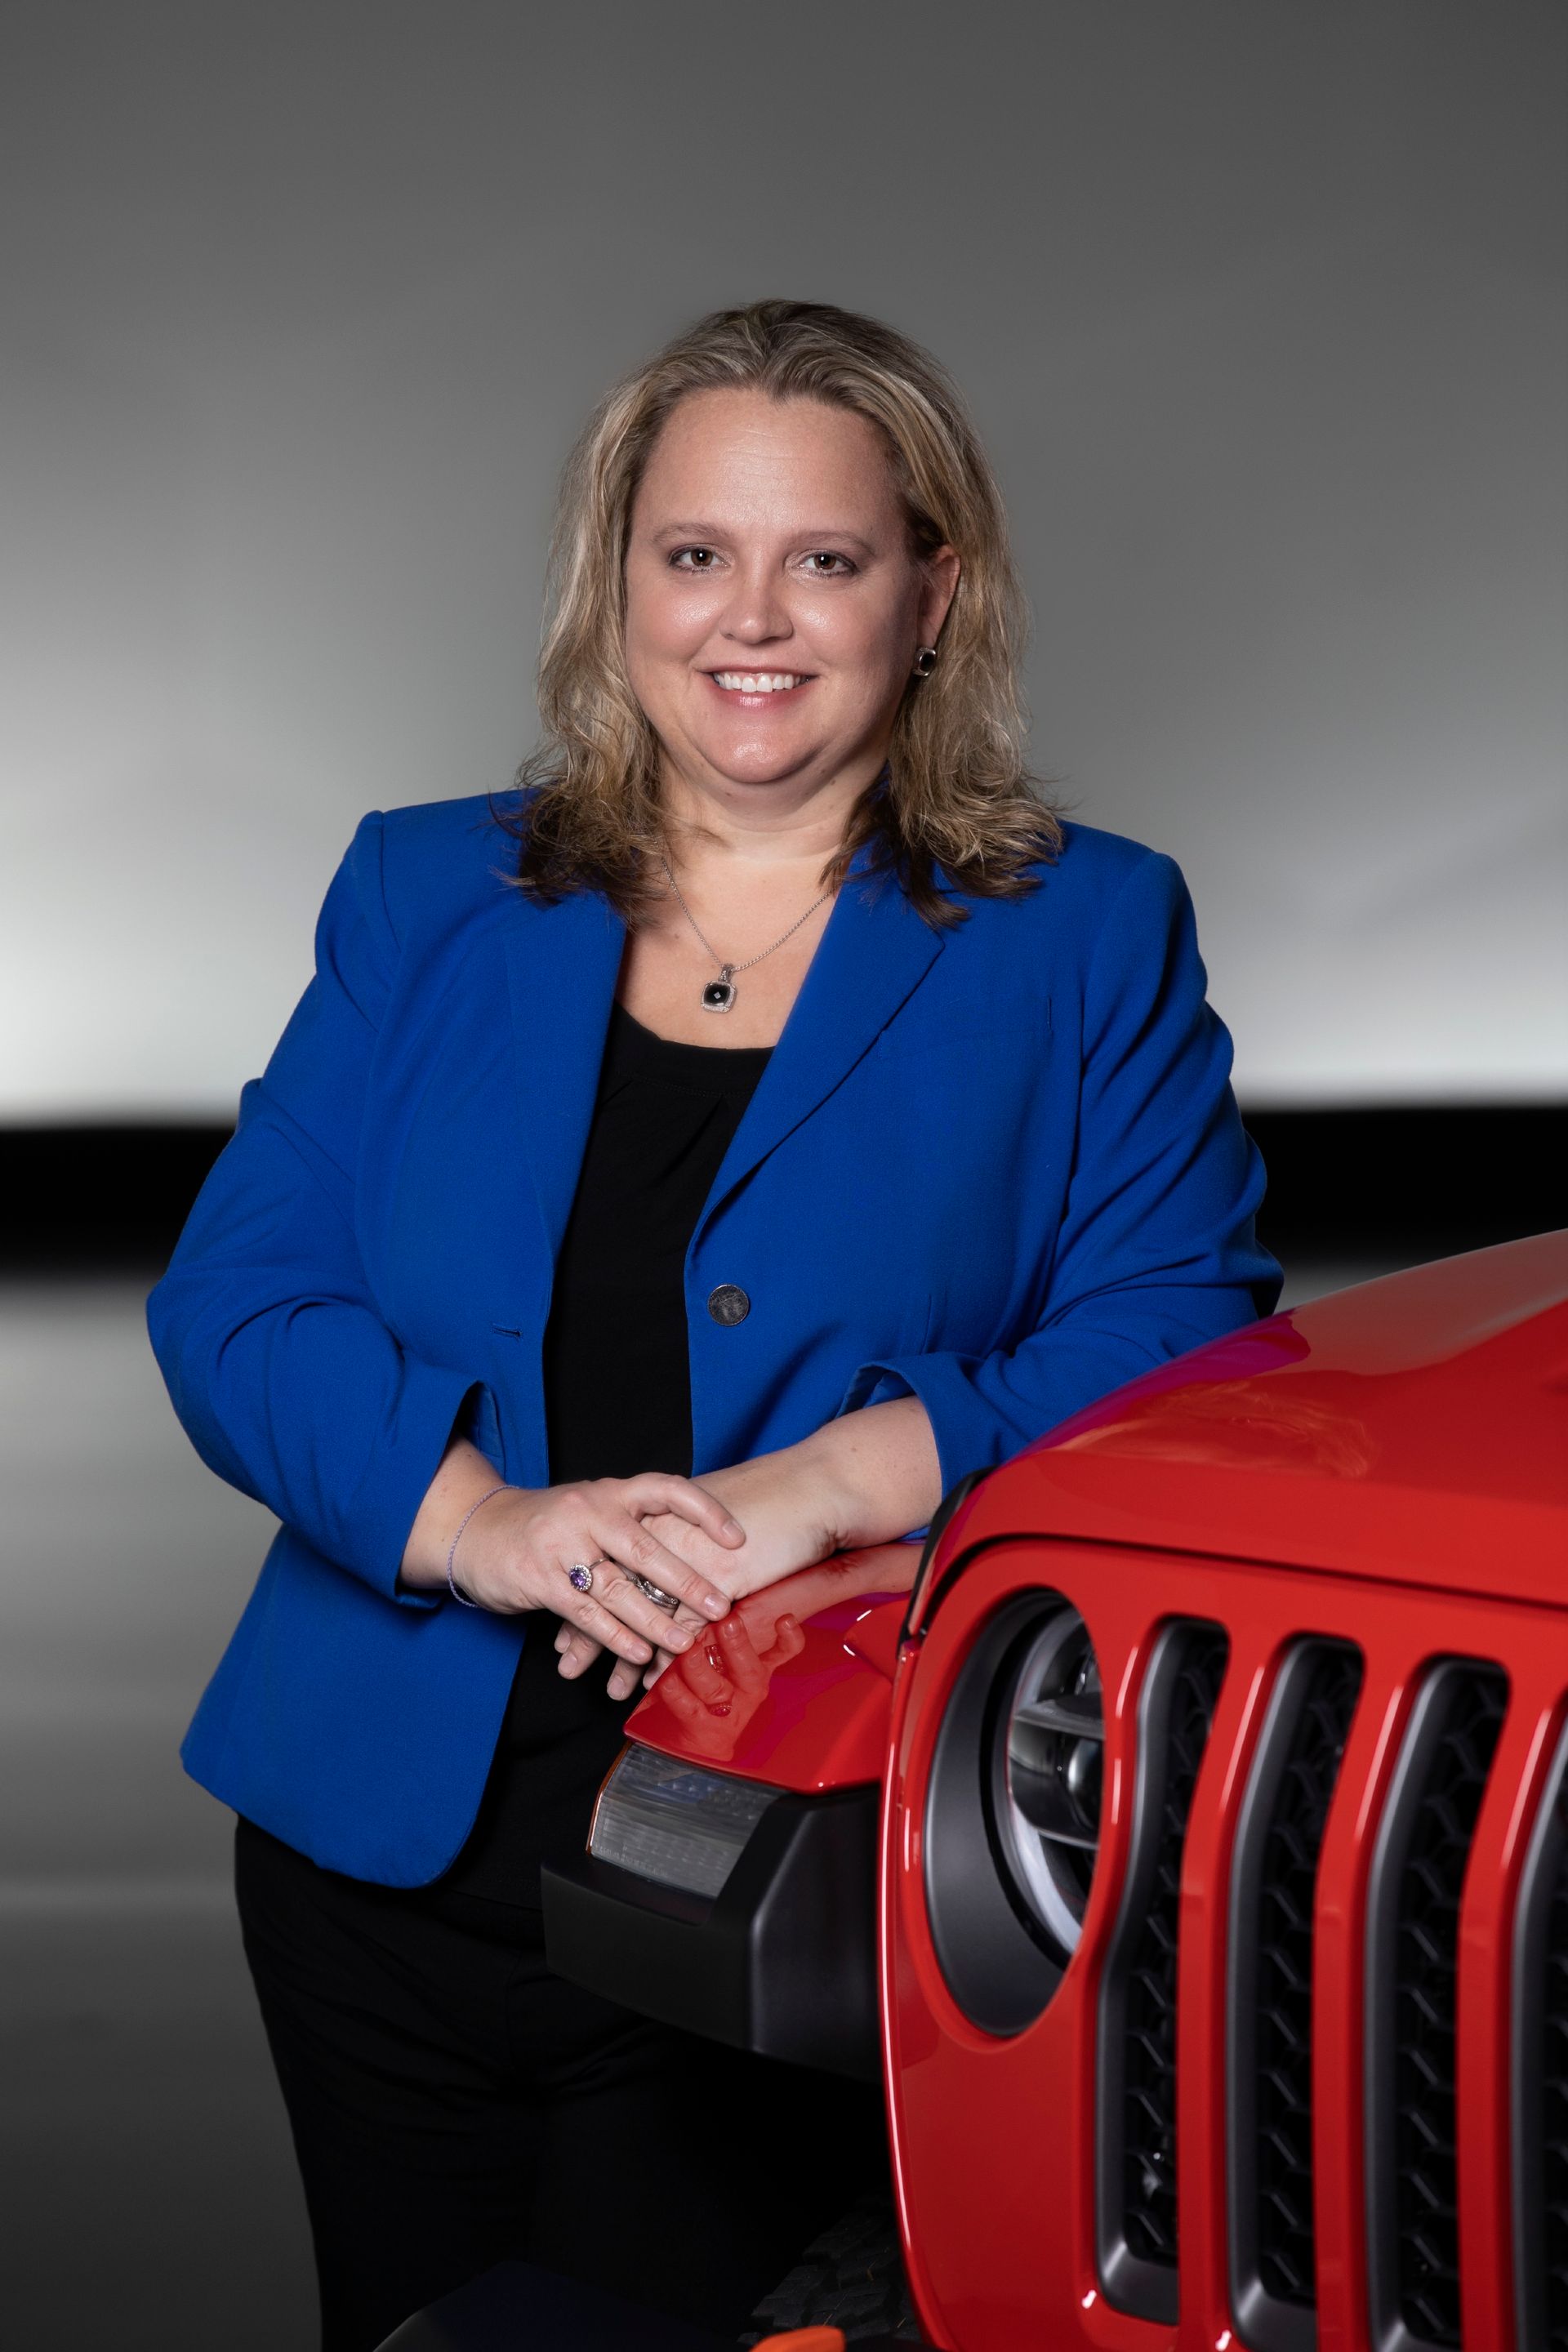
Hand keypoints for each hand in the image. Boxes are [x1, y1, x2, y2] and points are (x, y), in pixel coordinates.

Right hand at [418, 1466, 742, 1671]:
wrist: (477, 1531)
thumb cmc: (547, 1525)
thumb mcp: (591, 1511)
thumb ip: (633, 1527)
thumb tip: (696, 1555)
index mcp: (609, 1492)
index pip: (667, 1490)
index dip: (706, 1512)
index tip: (738, 1538)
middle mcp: (589, 1512)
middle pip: (647, 1548)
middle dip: (687, 1582)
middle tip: (721, 1605)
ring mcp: (562, 1544)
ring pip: (618, 1587)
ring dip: (655, 1620)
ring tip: (685, 1643)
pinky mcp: (540, 1578)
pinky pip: (585, 1612)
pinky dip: (614, 1636)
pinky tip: (637, 1653)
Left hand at [556, 1447, 841, 1695]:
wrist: (815, 1488)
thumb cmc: (774, 1495)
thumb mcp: (717, 1507)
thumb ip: (687, 1528)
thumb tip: (673, 1547)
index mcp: (660, 1514)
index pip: (609, 1561)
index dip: (586, 1593)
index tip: (567, 1621)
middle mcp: (664, 1539)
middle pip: (613, 1592)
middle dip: (588, 1632)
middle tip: (567, 1662)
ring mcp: (688, 1566)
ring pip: (643, 1620)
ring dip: (626, 1659)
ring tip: (610, 1690)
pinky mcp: (717, 1589)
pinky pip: (684, 1636)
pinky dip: (668, 1665)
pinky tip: (656, 1688)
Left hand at [642, 1603, 806, 1760]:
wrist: (703, 1742)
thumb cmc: (716, 1686)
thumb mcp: (733, 1660)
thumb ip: (730, 1632)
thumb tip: (716, 1593)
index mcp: (760, 1669)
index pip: (785, 1652)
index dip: (789, 1638)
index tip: (784, 1619)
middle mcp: (747, 1689)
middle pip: (749, 1669)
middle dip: (737, 1645)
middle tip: (727, 1622)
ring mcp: (726, 1710)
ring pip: (714, 1688)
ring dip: (698, 1665)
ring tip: (687, 1647)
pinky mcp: (701, 1726)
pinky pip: (686, 1706)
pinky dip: (674, 1689)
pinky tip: (665, 1676)